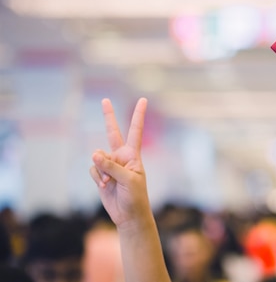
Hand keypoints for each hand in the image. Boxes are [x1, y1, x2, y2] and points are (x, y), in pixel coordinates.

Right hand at [89, 97, 151, 228]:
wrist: (129, 215)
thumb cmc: (135, 197)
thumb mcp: (128, 180)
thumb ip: (111, 166)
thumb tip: (94, 154)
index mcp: (133, 154)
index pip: (135, 130)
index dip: (138, 115)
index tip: (143, 99)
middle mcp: (121, 156)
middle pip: (112, 133)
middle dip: (108, 116)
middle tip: (105, 100)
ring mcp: (110, 165)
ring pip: (97, 158)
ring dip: (101, 170)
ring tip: (110, 182)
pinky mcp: (100, 174)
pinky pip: (93, 169)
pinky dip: (97, 177)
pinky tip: (104, 185)